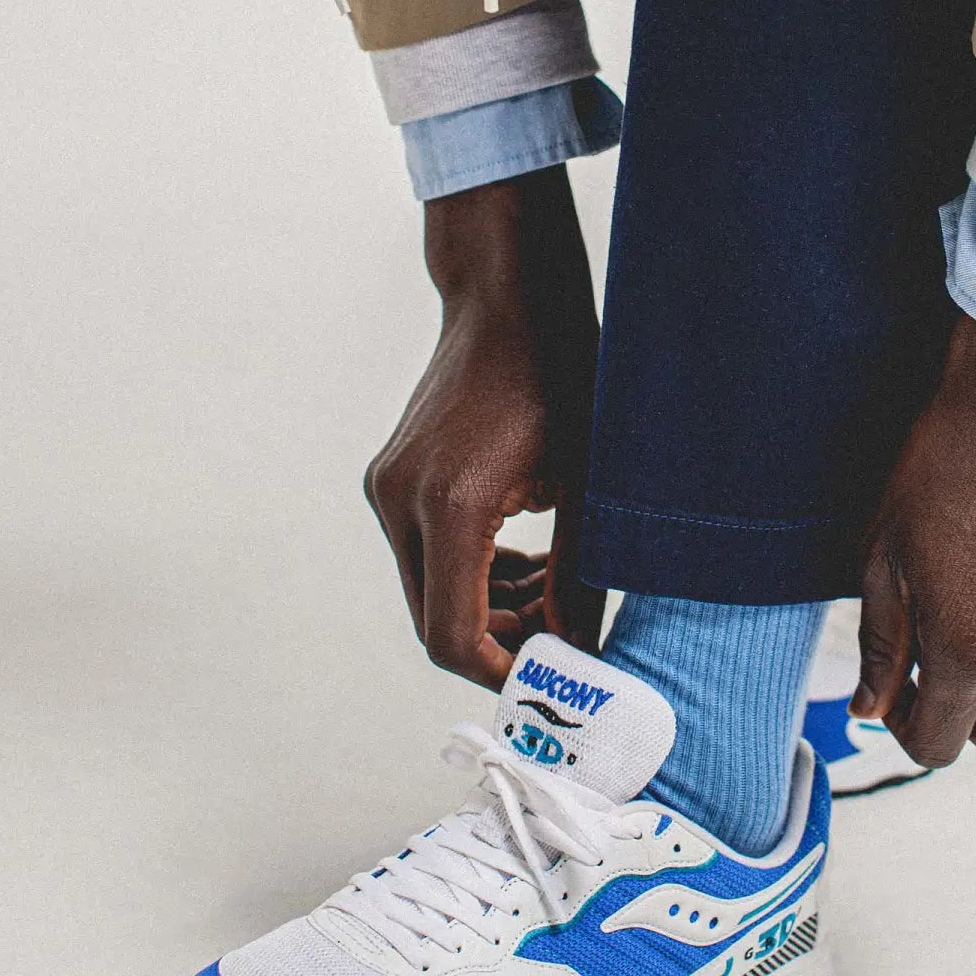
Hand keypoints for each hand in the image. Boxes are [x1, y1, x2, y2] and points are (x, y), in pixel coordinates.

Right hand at [364, 169, 603, 688]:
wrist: (508, 295)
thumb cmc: (562, 372)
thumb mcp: (588, 483)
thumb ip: (578, 577)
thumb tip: (577, 651)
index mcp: (452, 506)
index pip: (454, 636)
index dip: (503, 674)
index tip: (552, 680)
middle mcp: (401, 502)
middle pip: (436, 622)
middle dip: (502, 644)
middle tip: (564, 636)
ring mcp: (387, 490)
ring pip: (429, 594)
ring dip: (490, 611)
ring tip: (553, 590)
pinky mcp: (390, 481)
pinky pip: (425, 559)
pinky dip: (473, 577)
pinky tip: (525, 559)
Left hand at [852, 313, 975, 766]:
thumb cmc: (941, 468)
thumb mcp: (883, 558)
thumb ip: (880, 646)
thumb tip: (869, 711)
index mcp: (968, 649)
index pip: (938, 746)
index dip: (907, 730)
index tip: (895, 696)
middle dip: (954, 714)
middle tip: (926, 665)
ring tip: (973, 629)